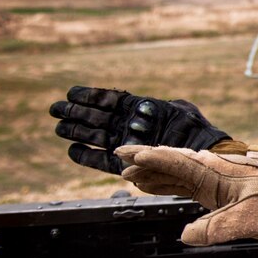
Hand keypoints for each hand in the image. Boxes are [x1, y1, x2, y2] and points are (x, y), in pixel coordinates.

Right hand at [50, 87, 229, 173]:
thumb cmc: (195, 129)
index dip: (89, 97)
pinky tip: (72, 150)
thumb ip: (156, 101)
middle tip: (55, 109)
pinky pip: (103, 162)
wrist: (202, 154)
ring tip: (59, 126)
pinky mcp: (128, 163)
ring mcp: (128, 144)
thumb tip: (141, 104)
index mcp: (140, 110)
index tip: (71, 93)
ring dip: (76, 131)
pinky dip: (88, 157)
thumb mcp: (179, 107)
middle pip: (97, 118)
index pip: (109, 101)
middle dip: (75, 112)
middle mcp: (131, 126)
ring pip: (96, 137)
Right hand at [117, 145, 257, 247]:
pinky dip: (170, 185)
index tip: (127, 155)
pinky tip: (158, 187)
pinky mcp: (223, 194)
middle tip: (119, 158)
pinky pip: (189, 186)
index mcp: (218, 172)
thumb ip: (216, 228)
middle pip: (174, 164)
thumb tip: (186, 236)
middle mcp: (215, 173)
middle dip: (147, 162)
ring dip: (156, 175)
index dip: (150, 158)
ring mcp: (219, 183)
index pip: (177, 162)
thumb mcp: (249, 220)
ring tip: (131, 176)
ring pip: (179, 175)